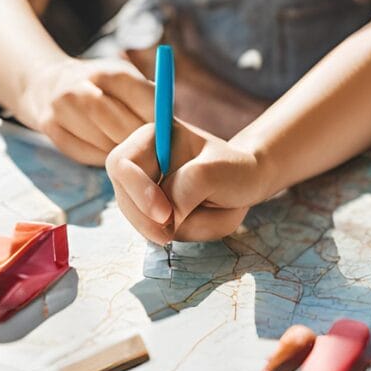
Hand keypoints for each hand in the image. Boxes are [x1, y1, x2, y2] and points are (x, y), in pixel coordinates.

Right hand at [19, 57, 154, 165]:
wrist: (51, 84)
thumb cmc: (103, 86)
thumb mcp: (126, 80)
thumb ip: (148, 99)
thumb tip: (174, 129)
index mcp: (109, 72)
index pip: (141, 99)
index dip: (157, 120)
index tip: (167, 134)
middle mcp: (81, 87)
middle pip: (119, 124)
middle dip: (139, 141)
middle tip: (154, 152)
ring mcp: (61, 107)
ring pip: (102, 142)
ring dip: (120, 151)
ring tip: (133, 153)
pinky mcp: (50, 127)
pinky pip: (83, 153)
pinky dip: (100, 156)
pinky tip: (108, 151)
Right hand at [106, 120, 262, 243]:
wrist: (248, 182)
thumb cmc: (235, 169)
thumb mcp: (219, 172)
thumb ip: (187, 189)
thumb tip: (166, 217)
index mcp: (155, 137)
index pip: (122, 163)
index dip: (137, 190)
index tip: (165, 214)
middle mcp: (144, 162)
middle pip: (124, 197)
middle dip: (149, 219)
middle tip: (174, 232)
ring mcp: (146, 189)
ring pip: (141, 221)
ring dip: (177, 227)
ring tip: (210, 211)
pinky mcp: (154, 213)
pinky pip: (156, 233)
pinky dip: (181, 233)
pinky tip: (202, 218)